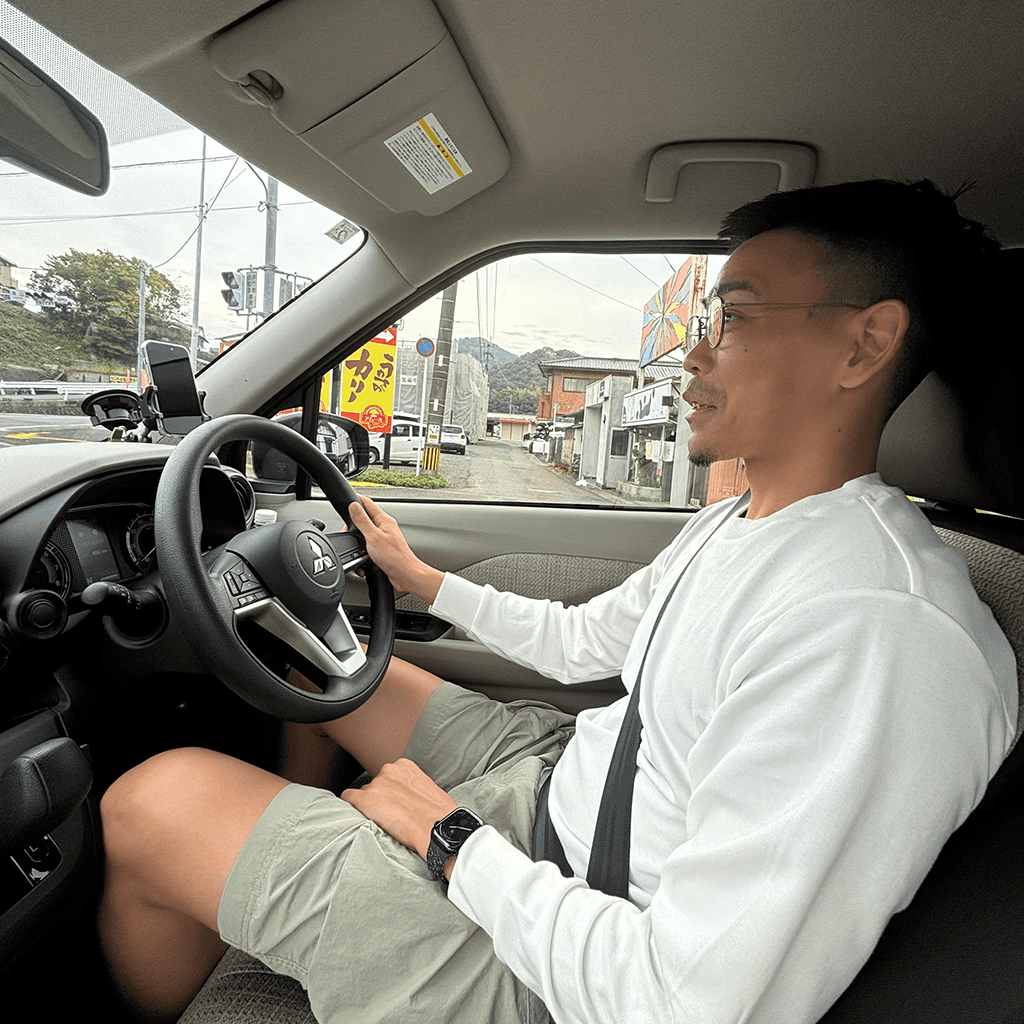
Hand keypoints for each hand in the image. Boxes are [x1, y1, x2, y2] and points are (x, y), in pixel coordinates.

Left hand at [341, 758, 457, 867]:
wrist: (437, 827)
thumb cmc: (438, 814)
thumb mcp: (428, 790)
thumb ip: (413, 788)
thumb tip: (408, 799)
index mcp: (405, 766)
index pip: (389, 777)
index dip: (391, 792)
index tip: (396, 803)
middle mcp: (388, 770)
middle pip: (376, 785)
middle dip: (381, 798)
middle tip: (391, 815)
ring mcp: (377, 785)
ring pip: (365, 794)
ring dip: (371, 806)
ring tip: (383, 822)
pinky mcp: (366, 800)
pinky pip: (348, 798)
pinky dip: (350, 805)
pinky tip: (354, 815)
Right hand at [348, 496, 443, 603]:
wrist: (406, 576)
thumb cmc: (395, 557)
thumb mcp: (374, 537)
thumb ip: (362, 521)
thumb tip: (354, 505)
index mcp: (384, 521)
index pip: (368, 503)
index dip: (356, 500)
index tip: (347, 498)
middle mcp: (385, 528)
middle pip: (365, 519)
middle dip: (353, 525)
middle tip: (347, 531)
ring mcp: (384, 539)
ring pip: (365, 534)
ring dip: (358, 541)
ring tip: (355, 545)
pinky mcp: (383, 550)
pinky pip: (368, 547)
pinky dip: (362, 553)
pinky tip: (362, 558)